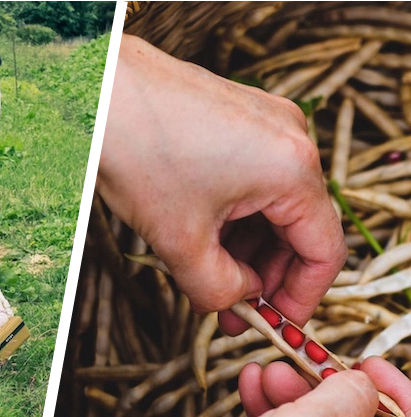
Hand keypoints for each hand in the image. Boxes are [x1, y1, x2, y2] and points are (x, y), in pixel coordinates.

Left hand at [98, 35, 345, 334]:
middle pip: (298, 227)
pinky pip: (250, 178)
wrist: (97, 88)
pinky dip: (231, 214)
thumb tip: (237, 302)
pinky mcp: (237, 115)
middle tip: (231, 310)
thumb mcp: (178, 240)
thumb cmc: (135, 149)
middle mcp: (290, 138)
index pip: (324, 251)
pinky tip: (198, 238)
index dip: (300, 298)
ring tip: (205, 278)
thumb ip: (218, 288)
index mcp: (291, 170)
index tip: (275, 324)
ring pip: (271, 204)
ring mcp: (265, 122)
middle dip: (265, 274)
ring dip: (245, 247)